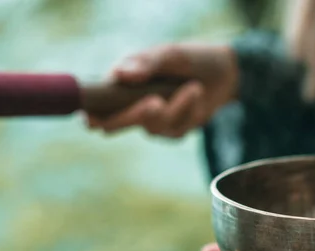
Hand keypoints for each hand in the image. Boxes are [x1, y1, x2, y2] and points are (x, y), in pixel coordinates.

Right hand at [85, 43, 238, 136]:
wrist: (223, 72)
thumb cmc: (190, 58)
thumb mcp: (170, 55)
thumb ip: (146, 64)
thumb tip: (120, 75)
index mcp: (120, 84)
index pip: (97, 103)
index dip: (91, 114)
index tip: (91, 120)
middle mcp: (130, 105)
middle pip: (118, 123)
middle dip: (136, 115)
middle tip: (155, 103)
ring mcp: (151, 120)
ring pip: (152, 127)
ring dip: (176, 108)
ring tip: (195, 87)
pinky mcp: (171, 131)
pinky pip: (175, 131)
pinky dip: (189, 113)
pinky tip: (197, 96)